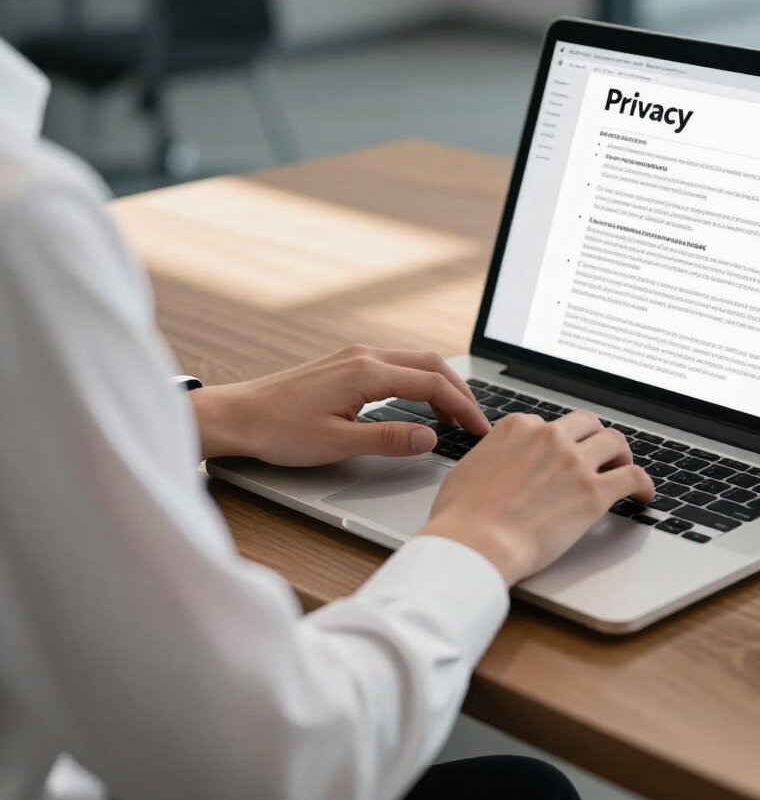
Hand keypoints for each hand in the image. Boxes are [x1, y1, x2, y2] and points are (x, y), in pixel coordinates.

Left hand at [190, 345, 489, 466]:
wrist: (238, 415)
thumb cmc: (279, 430)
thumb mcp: (337, 443)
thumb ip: (388, 439)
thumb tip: (430, 437)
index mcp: (367, 372)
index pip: (432, 385)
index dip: (463, 408)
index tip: (480, 431)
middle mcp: (365, 355)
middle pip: (431, 365)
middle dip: (460, 393)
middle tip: (476, 423)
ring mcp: (355, 356)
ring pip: (414, 362)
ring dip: (440, 386)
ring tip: (455, 417)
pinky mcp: (346, 364)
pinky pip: (397, 366)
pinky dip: (419, 382)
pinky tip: (420, 405)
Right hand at [421, 411, 654, 584]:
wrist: (475, 543)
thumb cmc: (462, 516)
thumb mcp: (468, 467)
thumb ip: (492, 455)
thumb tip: (497, 462)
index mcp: (518, 427)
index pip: (550, 424)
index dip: (558, 441)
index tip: (562, 455)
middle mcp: (549, 436)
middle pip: (587, 424)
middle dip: (594, 438)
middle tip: (598, 456)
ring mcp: (573, 462)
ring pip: (614, 442)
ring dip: (620, 455)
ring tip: (622, 470)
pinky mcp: (593, 492)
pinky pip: (632, 477)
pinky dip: (643, 483)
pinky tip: (643, 495)